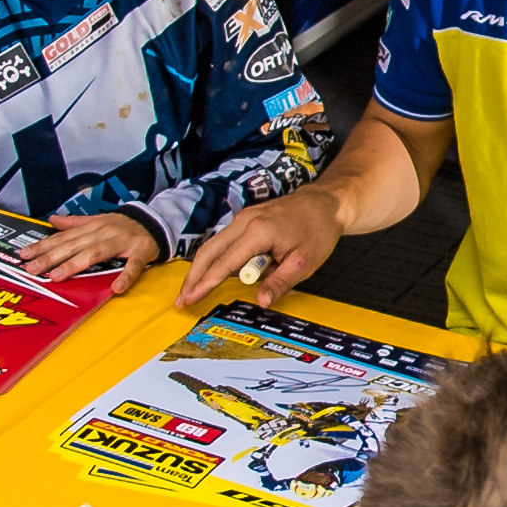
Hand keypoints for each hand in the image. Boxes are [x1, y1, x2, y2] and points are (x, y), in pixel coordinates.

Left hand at [15, 208, 161, 286]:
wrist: (156, 221)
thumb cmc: (123, 225)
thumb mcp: (98, 220)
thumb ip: (75, 223)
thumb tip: (52, 220)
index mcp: (93, 226)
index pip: (64, 237)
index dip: (43, 246)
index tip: (25, 256)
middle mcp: (104, 232)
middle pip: (74, 245)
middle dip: (52, 257)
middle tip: (33, 269)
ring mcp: (122, 242)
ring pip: (96, 253)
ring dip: (76, 264)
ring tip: (58, 276)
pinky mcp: (140, 252)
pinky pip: (133, 266)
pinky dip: (125, 277)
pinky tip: (115, 288)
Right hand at [175, 188, 340, 310]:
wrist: (325, 203)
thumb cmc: (318, 230)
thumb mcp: (304, 262)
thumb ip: (279, 283)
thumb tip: (260, 302)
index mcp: (259, 231)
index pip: (225, 263)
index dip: (205, 284)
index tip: (190, 299)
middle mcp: (245, 221)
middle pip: (208, 251)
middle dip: (193, 277)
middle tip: (182, 300)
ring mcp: (244, 218)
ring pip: (213, 245)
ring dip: (202, 269)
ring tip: (193, 292)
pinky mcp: (246, 220)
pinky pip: (224, 241)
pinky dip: (215, 259)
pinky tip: (210, 276)